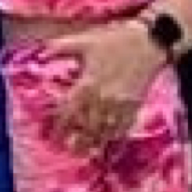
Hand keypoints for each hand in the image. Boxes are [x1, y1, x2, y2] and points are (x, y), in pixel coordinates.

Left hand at [53, 19, 165, 152]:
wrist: (151, 40)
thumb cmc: (116, 39)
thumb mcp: (84, 40)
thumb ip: (60, 48)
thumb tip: (40, 54)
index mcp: (87, 84)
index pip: (69, 112)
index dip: (60, 128)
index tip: (54, 138)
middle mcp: (103, 98)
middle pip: (87, 126)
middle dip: (78, 141)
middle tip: (70, 152)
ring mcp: (121, 102)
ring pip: (106, 128)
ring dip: (96, 142)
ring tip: (88, 152)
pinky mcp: (136, 102)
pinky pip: (125, 123)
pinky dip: (118, 134)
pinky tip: (112, 140)